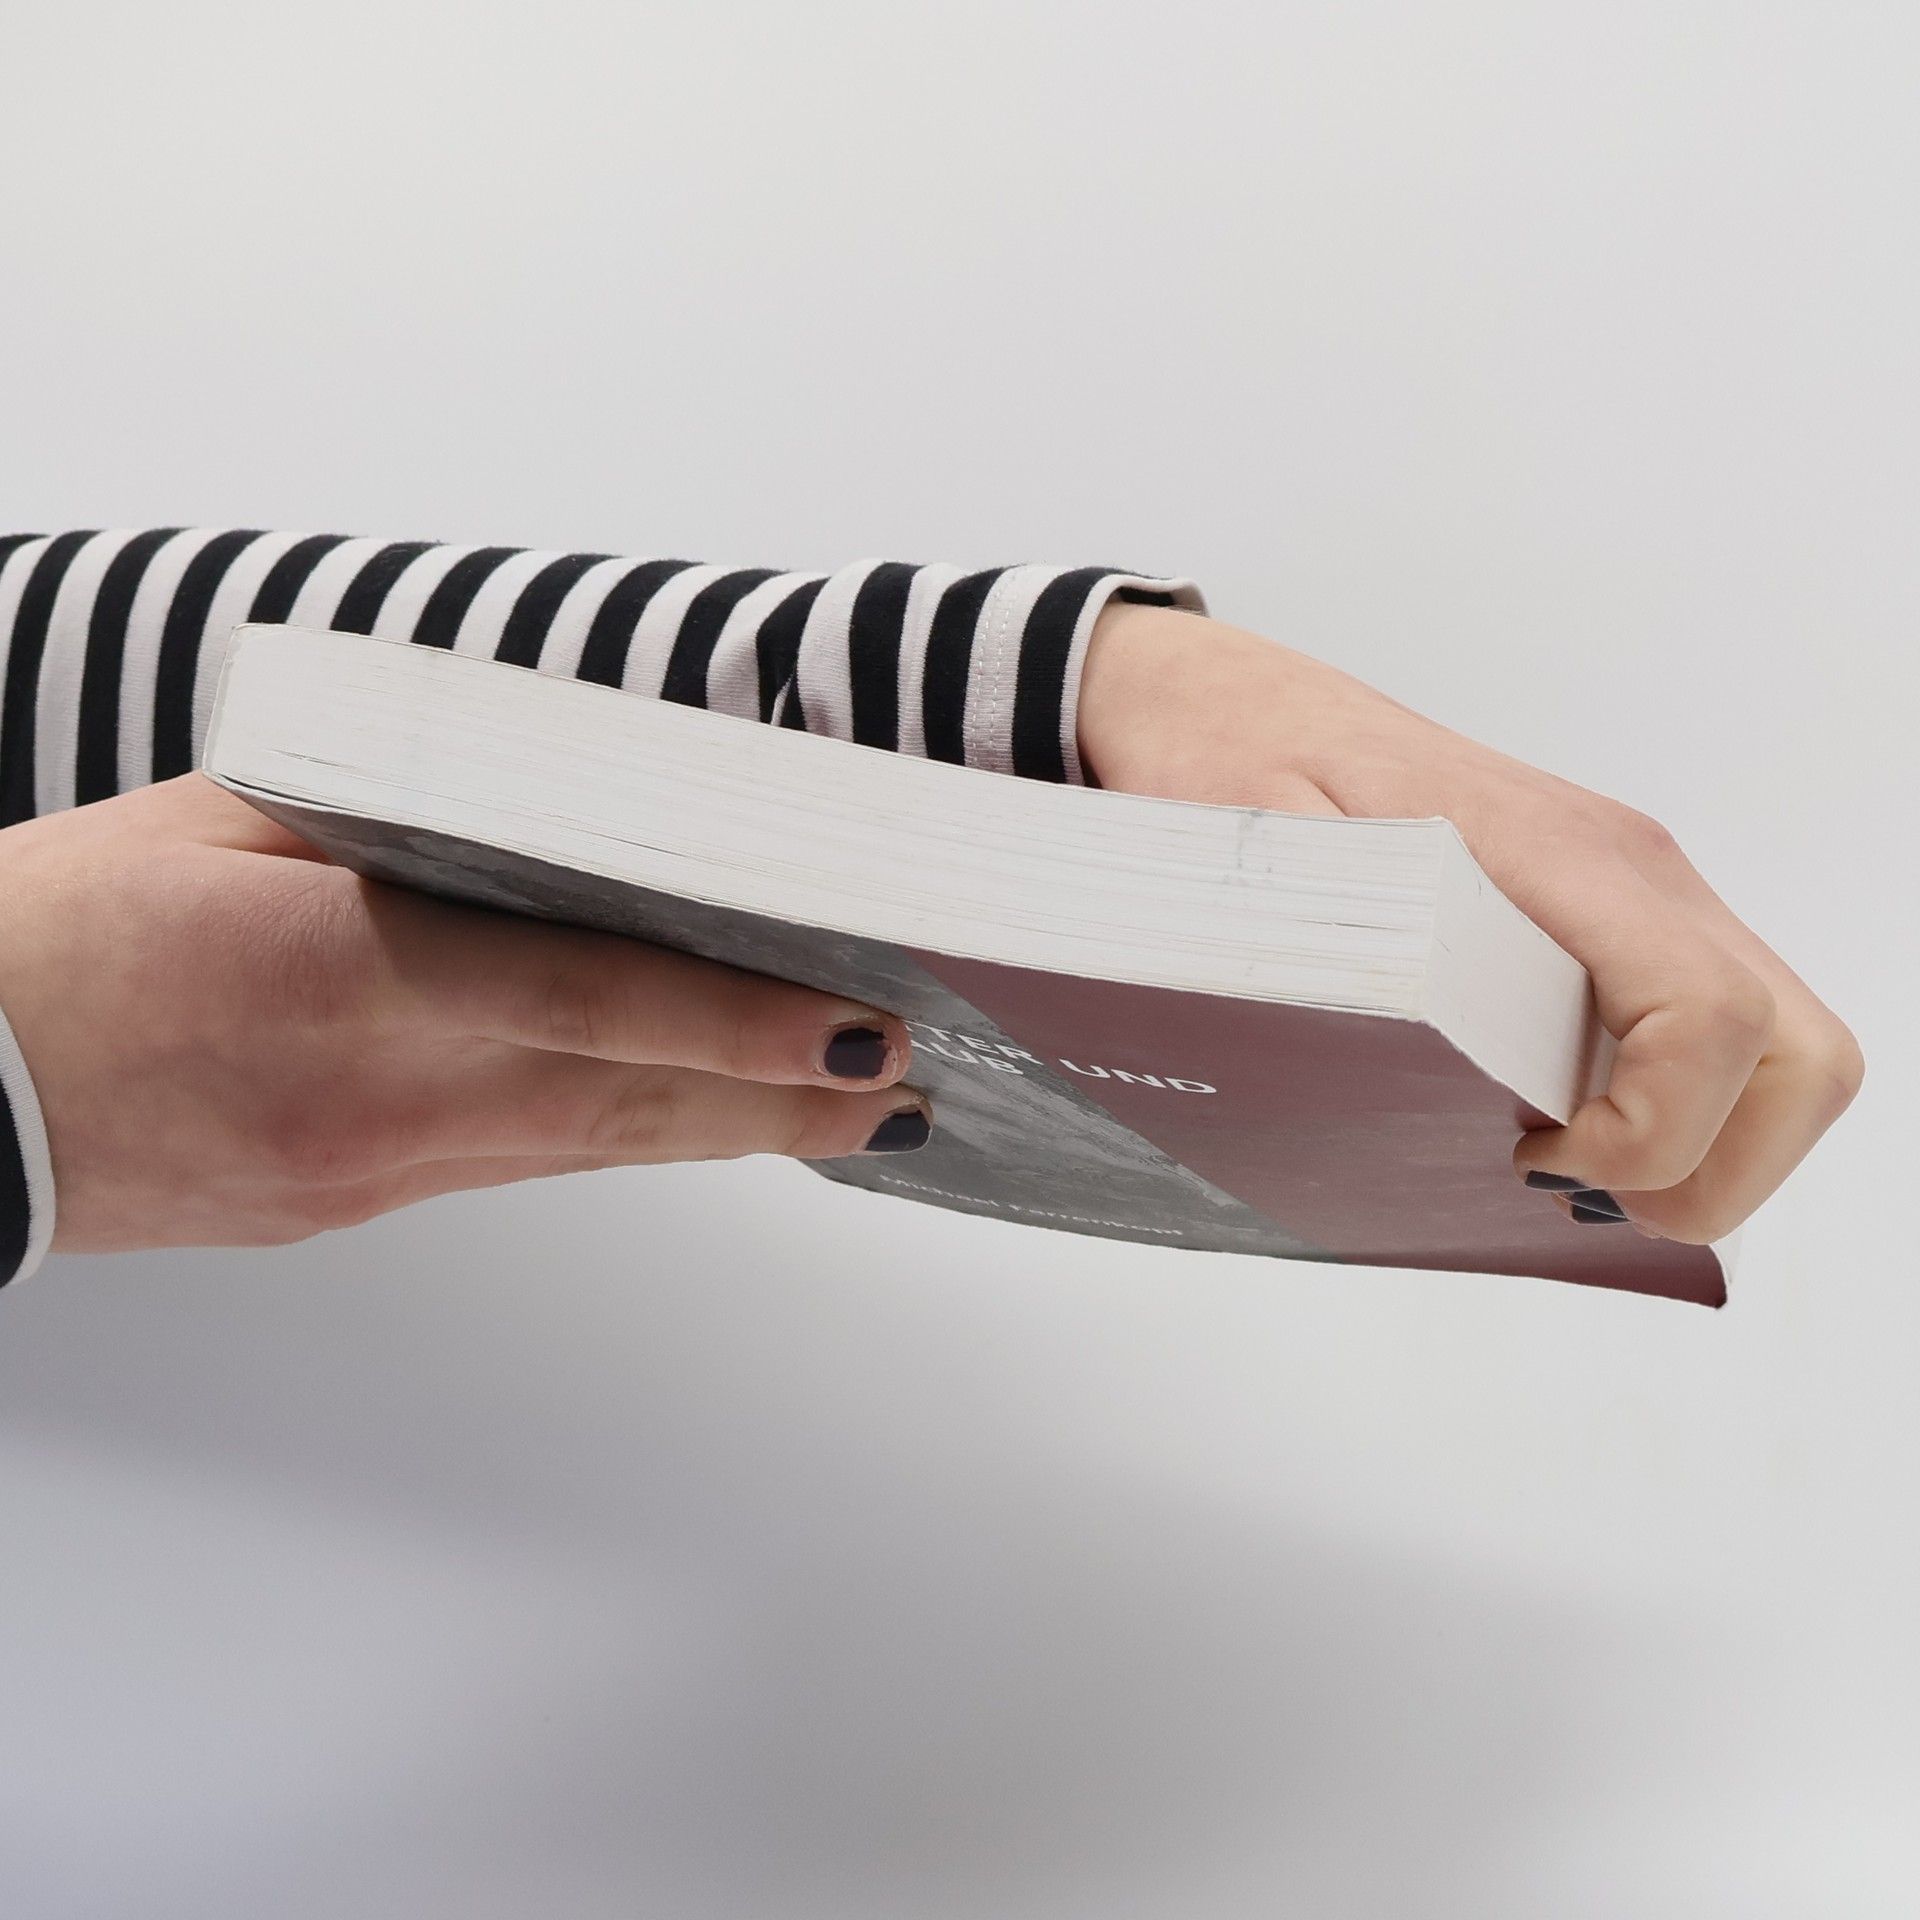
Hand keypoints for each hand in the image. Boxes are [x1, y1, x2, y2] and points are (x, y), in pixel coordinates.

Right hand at [0, 776, 927, 1253]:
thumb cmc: (57, 935)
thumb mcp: (220, 826)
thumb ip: (385, 821)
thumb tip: (531, 816)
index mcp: (340, 970)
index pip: (586, 999)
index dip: (736, 1025)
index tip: (856, 1031)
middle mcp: (377, 1090)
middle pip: (627, 1101)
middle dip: (783, 1099)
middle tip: (914, 1089)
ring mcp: (368, 1170)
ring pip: (591, 1148)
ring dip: (727, 1131)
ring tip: (849, 1119)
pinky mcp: (349, 1206)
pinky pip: (520, 1168)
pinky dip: (621, 1144)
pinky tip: (686, 1125)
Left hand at [1079, 601, 1862, 1243]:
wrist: (1229, 695)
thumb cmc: (1235, 756)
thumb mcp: (1252, 866)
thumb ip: (1328, 961)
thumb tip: (1382, 1085)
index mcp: (1554, 858)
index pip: (1709, 1014)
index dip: (1658, 1132)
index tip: (1536, 1163)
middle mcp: (1627, 870)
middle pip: (1797, 1049)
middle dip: (1724, 1166)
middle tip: (1588, 1201)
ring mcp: (1633, 891)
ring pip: (1776, 1042)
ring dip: (1714, 1140)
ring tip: (1578, 1175)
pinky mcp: (1608, 913)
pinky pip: (1707, 1020)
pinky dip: (1682, 1102)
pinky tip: (1564, 1127)